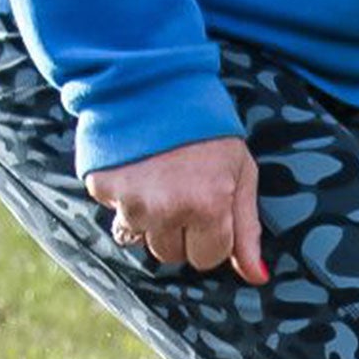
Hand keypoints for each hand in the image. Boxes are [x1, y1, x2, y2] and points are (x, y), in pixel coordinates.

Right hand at [87, 137, 267, 282]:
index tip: (210, 205)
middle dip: (180, 230)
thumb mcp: (240, 174)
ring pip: (141, 239)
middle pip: (172, 254)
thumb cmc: (206, 129)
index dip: (211, 234)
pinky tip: (137, 169)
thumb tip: (257, 277)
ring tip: (159, 179)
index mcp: (208, 206)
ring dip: (150, 218)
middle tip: (183, 188)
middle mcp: (167, 209)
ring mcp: (130, 200)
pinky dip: (124, 197)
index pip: (208, 258)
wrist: (153, 81)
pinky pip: (115, 213)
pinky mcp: (102, 188)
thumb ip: (247, 230)